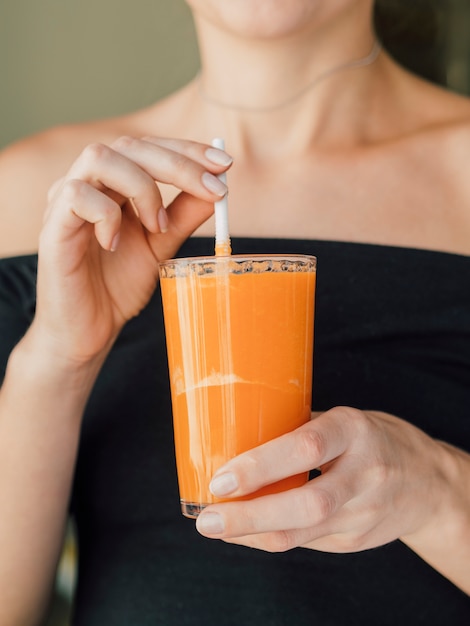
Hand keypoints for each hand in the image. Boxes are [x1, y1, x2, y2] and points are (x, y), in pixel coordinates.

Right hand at [32, 136, 231, 362]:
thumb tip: (218, 190)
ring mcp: (67, 202)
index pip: (150, 148)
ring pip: (100, 157)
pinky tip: (115, 244)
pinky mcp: (53, 227)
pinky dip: (106, 214)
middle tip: (213, 189)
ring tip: (157, 227)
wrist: (88, 330)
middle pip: (130, 145)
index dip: (188, 151)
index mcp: (114, 185)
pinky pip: (76, 195)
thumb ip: (182, 217)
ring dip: (142, 188)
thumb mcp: (160, 247)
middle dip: (178, 164)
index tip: (223, 165)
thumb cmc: (118, 286)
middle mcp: (90, 184)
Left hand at [195, 407, 449, 553]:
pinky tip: (244, 531)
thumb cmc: (371, 438)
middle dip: (250, 516)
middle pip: (308, 504)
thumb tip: (235, 440)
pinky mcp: (356, 539)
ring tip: (214, 527)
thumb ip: (298, 431)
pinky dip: (268, 537)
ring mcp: (364, 512)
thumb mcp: (341, 421)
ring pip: (303, 533)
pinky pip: (304, 543)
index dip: (261, 466)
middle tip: (207, 518)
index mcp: (354, 430)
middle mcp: (365, 473)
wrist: (428, 481)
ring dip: (251, 533)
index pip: (308, 447)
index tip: (221, 478)